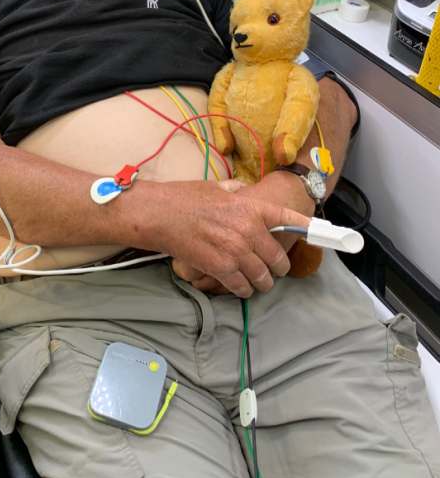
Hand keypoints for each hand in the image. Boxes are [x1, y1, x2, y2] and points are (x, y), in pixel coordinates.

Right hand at [154, 178, 310, 298]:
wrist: (160, 214)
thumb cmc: (185, 198)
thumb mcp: (219, 188)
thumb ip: (239, 192)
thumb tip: (248, 192)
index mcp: (251, 207)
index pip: (289, 221)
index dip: (306, 229)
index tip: (317, 235)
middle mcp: (249, 229)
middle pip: (278, 259)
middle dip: (277, 267)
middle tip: (273, 269)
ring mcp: (236, 250)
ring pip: (263, 277)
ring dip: (261, 282)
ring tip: (257, 281)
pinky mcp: (221, 268)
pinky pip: (242, 286)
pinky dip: (243, 289)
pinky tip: (240, 286)